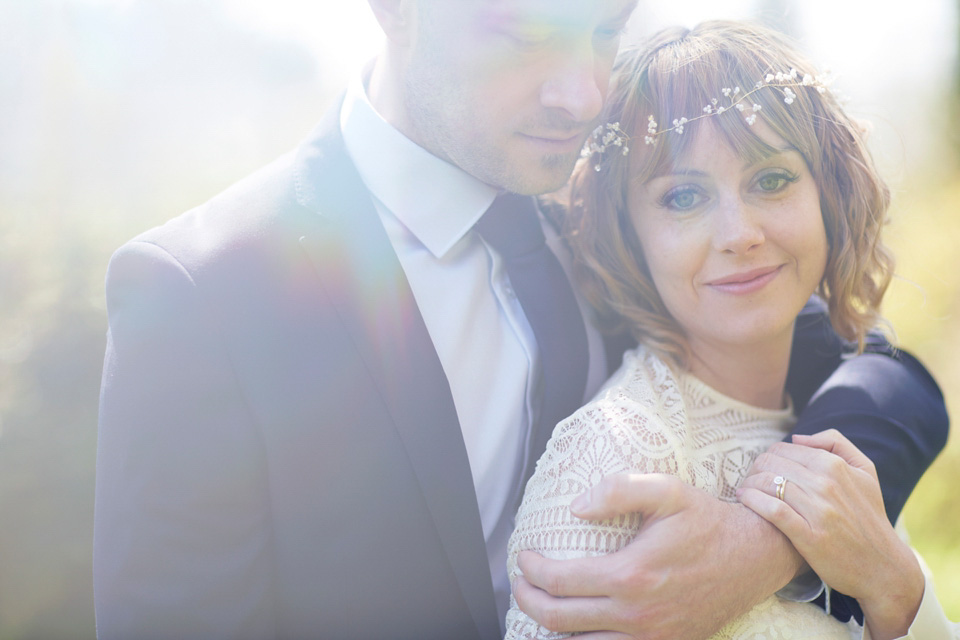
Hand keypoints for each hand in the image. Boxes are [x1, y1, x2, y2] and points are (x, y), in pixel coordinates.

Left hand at [512, 473, 803, 639]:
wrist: (755, 556)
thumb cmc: (707, 520)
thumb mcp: (667, 490)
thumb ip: (618, 490)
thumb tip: (576, 508)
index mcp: (631, 575)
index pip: (560, 582)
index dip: (532, 571)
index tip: (525, 558)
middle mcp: (637, 614)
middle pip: (559, 620)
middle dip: (528, 600)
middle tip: (520, 584)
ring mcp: (652, 637)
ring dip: (550, 630)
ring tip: (540, 607)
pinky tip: (574, 631)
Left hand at [738, 429, 924, 639]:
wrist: (883, 566)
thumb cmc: (869, 516)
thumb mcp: (865, 471)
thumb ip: (834, 443)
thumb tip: (797, 438)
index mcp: (835, 465)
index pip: (783, 449)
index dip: (767, 456)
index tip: (762, 468)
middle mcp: (827, 485)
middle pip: (770, 463)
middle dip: (754, 469)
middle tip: (750, 480)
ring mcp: (819, 511)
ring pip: (768, 483)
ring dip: (749, 484)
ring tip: (745, 490)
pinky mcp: (810, 536)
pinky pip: (773, 510)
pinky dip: (753, 501)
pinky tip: (745, 499)